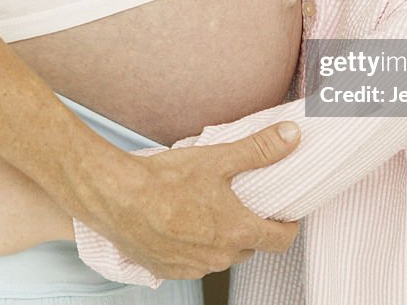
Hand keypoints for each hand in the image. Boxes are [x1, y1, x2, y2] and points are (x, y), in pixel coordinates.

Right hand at [81, 121, 301, 279]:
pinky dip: (191, 248)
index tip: (285, 216)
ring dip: (218, 239)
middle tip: (238, 203)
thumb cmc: (164, 180)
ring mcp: (192, 268)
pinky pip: (191, 264)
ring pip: (219, 256)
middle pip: (248, 247)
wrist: (116, 196)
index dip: (287, 227)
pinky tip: (179, 225)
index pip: (280, 240)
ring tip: (203, 211)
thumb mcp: (218, 158)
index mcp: (237, 231)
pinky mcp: (166, 271)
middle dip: (248, 228)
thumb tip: (291, 136)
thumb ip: (259, 149)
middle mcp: (218, 257)